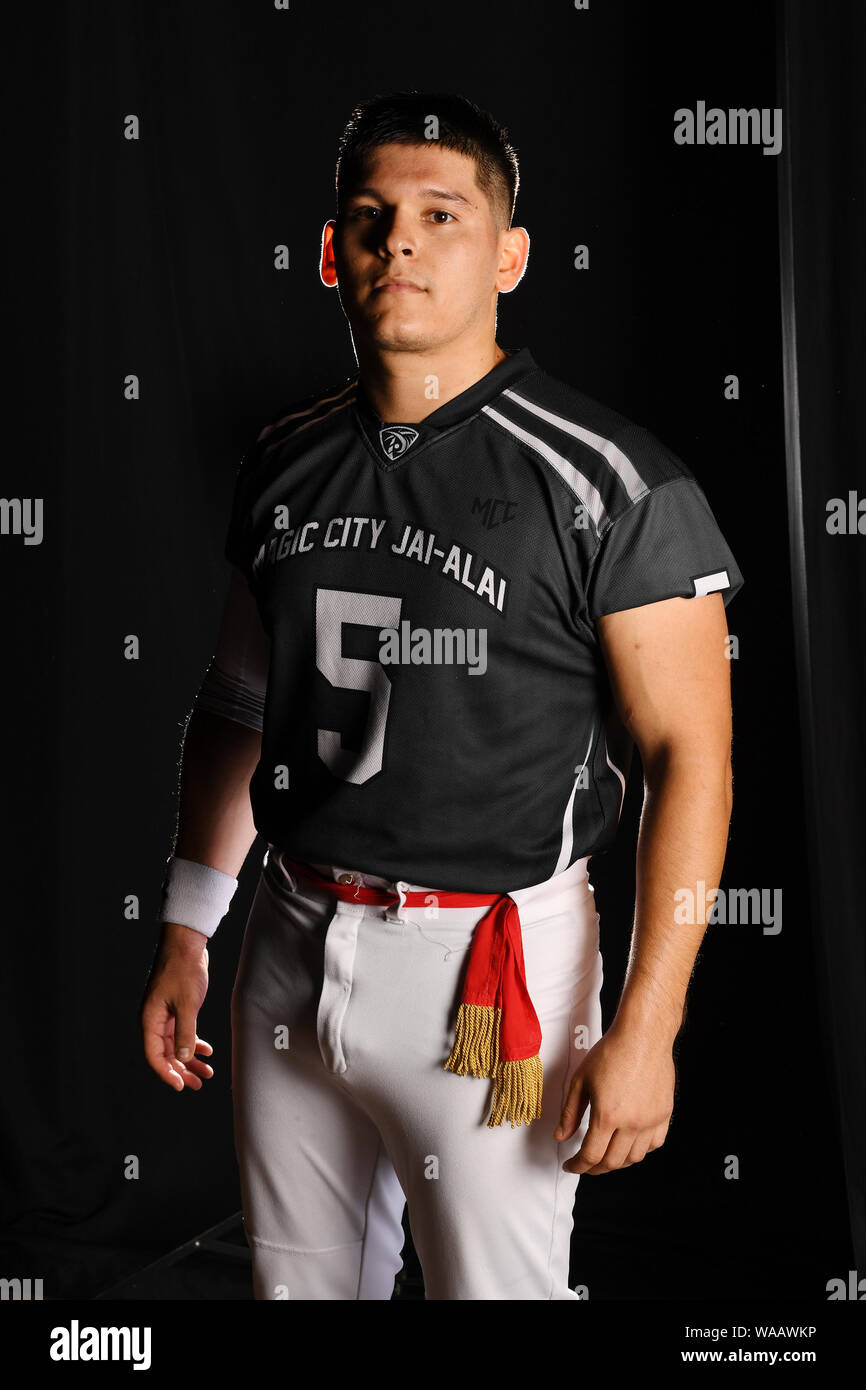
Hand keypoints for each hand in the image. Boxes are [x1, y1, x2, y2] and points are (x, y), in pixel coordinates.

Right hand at [141, 923, 213, 1091]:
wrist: (186, 945)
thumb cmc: (183, 970)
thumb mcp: (187, 1004)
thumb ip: (186, 1032)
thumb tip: (184, 1058)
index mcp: (150, 1020)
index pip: (154, 1055)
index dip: (167, 1073)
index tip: (182, 1086)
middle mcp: (154, 1020)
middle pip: (166, 1054)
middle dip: (182, 1070)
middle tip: (198, 1084)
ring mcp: (165, 1015)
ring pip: (176, 1045)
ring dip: (190, 1059)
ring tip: (207, 1073)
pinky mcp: (176, 1009)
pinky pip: (182, 1033)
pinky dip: (194, 1043)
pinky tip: (207, 1051)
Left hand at [553, 1019, 674, 1173]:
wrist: (643, 1035)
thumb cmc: (611, 1052)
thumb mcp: (581, 1080)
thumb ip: (570, 1112)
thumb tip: (560, 1136)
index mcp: (607, 1116)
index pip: (590, 1155)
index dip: (577, 1166)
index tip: (571, 1165)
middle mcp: (632, 1123)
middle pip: (612, 1162)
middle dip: (595, 1168)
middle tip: (586, 1163)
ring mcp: (651, 1120)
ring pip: (635, 1157)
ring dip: (618, 1162)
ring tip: (606, 1154)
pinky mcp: (665, 1114)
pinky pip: (655, 1144)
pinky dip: (640, 1149)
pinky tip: (630, 1142)